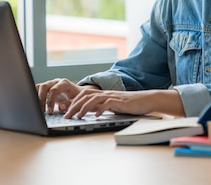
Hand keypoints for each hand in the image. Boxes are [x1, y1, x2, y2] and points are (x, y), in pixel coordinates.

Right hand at [36, 78, 96, 113]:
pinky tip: (35, 103)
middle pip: (44, 86)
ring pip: (40, 87)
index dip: (50, 101)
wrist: (78, 93)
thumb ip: (69, 105)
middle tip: (42, 111)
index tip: (50, 111)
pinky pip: (38, 88)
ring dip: (37, 97)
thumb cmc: (77, 97)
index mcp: (64, 83)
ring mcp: (51, 84)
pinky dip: (35, 94)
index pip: (54, 90)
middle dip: (41, 99)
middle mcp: (56, 82)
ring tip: (39, 108)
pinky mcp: (47, 87)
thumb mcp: (76, 102)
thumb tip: (60, 107)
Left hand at [64, 89, 185, 118]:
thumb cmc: (130, 104)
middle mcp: (105, 93)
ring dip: (83, 108)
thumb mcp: (112, 106)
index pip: (83, 94)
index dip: (72, 101)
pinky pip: (107, 104)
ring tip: (77, 116)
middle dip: (73, 106)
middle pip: (84, 96)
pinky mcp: (119, 101)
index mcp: (102, 94)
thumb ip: (101, 107)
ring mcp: (112, 96)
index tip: (64, 110)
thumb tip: (89, 112)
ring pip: (93, 99)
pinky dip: (100, 110)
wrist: (146, 99)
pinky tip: (95, 116)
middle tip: (65, 115)